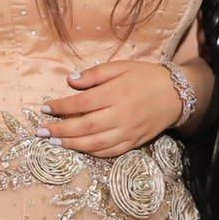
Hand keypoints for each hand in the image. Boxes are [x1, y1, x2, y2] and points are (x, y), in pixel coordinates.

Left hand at [41, 60, 183, 156]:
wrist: (178, 93)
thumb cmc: (146, 76)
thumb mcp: (121, 66)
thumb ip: (95, 74)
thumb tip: (70, 80)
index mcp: (115, 93)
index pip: (81, 103)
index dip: (60, 107)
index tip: (44, 108)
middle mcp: (120, 114)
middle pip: (84, 127)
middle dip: (59, 130)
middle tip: (41, 131)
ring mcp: (128, 131)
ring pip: (94, 143)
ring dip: (71, 145)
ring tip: (54, 143)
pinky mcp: (134, 142)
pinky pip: (110, 152)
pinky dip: (92, 153)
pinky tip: (79, 149)